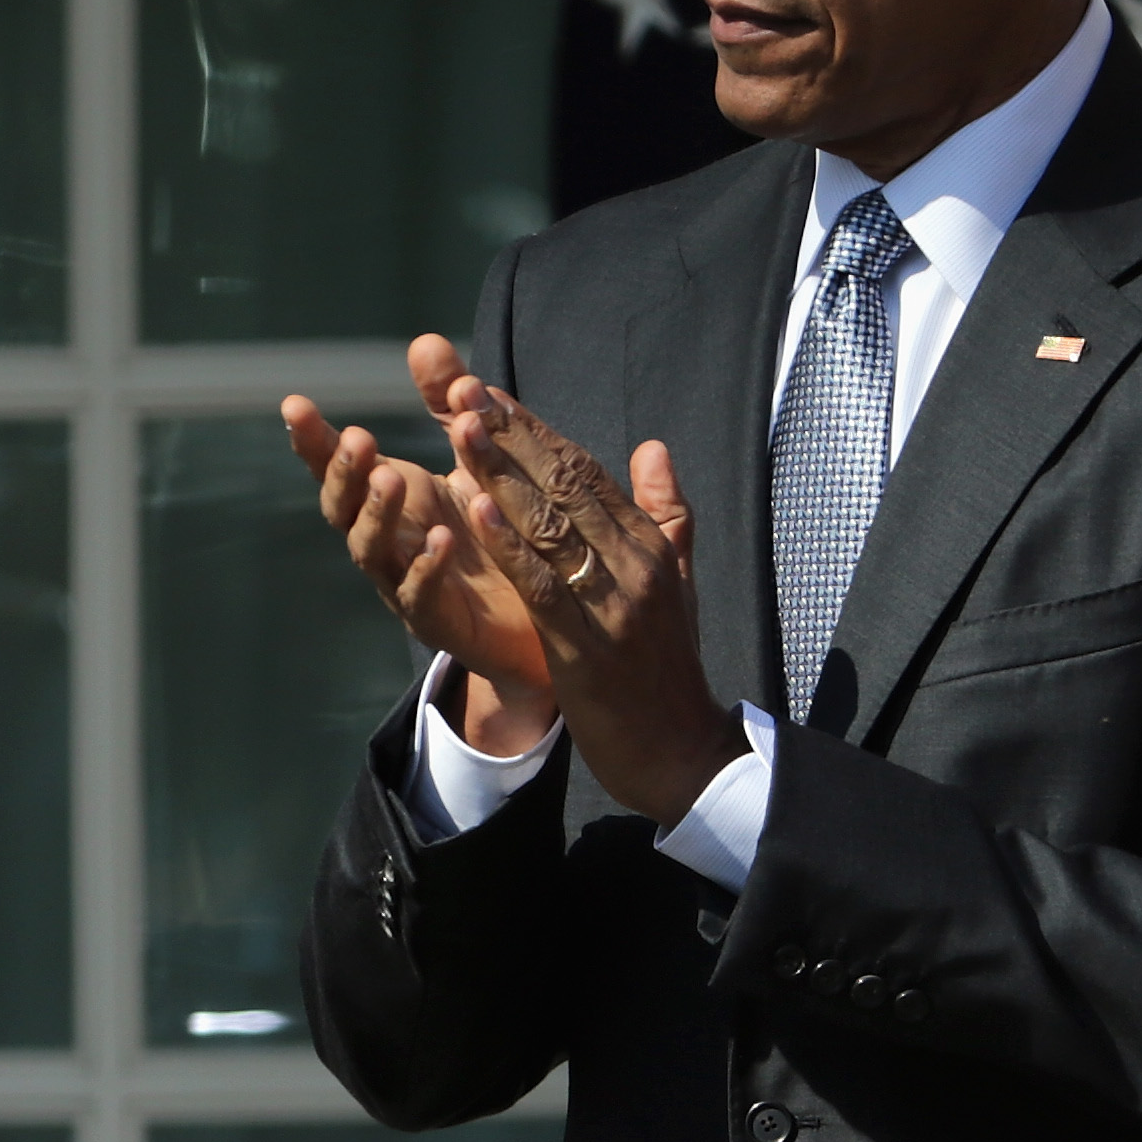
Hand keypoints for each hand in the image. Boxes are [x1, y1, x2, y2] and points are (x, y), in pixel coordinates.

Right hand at [285, 334, 559, 749]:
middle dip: (343, 474)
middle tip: (358, 438)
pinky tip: (442, 539)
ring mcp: (404, 581)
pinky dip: (426, 568)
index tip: (295, 404)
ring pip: (372, 552)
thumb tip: (423, 340)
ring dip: (377, 515)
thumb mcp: (473, 454)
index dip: (312, 439)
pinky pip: (421, 597)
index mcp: (389, 497)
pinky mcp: (437, 619)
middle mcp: (386, 538)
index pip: (338, 465)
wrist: (539, 612)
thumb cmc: (494, 527)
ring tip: (393, 479)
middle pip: (342, 508)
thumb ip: (447, 403)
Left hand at [422, 355, 743, 825]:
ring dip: (502, 473)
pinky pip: (543, 584)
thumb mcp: (677, 584)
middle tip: (464, 388)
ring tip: (461, 427)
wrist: (680, 752)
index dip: (534, 429)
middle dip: (512, 434)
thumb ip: (666, 513)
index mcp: (650, 545)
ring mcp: (613, 603)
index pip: (586, 472)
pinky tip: (476, 510)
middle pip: (566, 485)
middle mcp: (634, 564)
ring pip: (551, 524)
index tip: (489, 392)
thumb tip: (652, 446)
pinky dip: (510, 544)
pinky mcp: (586, 645)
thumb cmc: (666, 670)